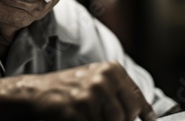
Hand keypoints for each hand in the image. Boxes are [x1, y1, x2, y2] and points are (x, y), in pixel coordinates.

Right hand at [10, 61, 156, 120]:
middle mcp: (103, 79)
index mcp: (111, 70)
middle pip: (127, 115)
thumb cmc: (69, 87)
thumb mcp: (96, 80)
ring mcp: (91, 94)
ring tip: (92, 116)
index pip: (136, 97)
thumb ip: (118, 92)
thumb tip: (142, 113)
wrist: (39, 92)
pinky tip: (82, 118)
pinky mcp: (78, 109)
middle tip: (108, 119)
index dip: (145, 113)